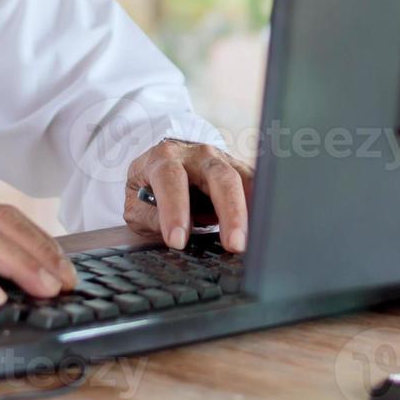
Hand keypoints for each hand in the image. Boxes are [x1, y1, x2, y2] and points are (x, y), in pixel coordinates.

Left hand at [124, 139, 252, 252]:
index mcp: (164, 158)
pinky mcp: (238, 170)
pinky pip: (254, 185)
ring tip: (254, 240)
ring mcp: (222, 160)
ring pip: (244, 180)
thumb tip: (173, 234)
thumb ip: (149, 218)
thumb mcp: (136, 205)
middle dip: (230, 211)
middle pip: (220, 177)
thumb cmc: (149, 188)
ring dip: (251, 211)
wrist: (164, 166)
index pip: (171, 179)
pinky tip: (263, 227)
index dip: (175, 210)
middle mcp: (197, 154)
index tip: (178, 241)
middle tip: (234, 244)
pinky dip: (260, 206)